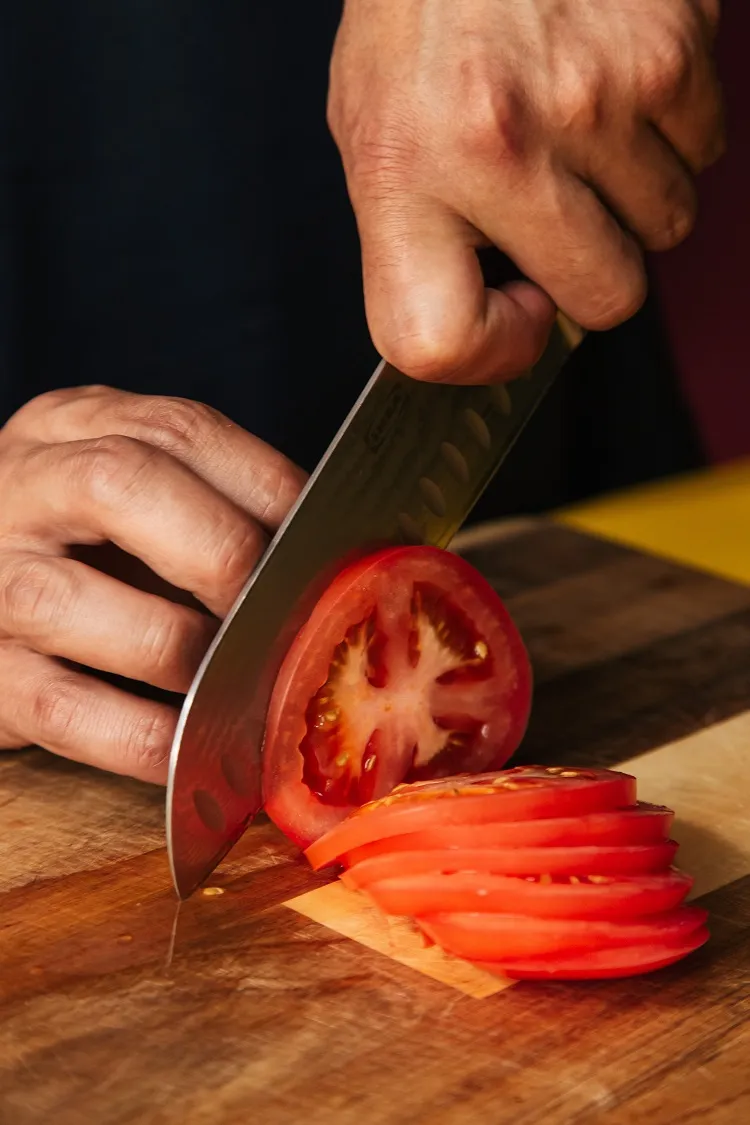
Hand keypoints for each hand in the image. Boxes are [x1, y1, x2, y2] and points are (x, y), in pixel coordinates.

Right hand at [0, 387, 305, 782]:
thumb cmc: (81, 550)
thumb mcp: (131, 498)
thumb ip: (207, 507)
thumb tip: (327, 562)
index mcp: (71, 426)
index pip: (180, 431)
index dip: (269, 490)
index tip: (327, 548)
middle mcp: (17, 486)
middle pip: (120, 484)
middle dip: (222, 554)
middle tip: (284, 613)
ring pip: (69, 599)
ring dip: (179, 648)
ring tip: (242, 681)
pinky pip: (61, 708)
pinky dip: (140, 736)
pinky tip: (195, 748)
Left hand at [329, 0, 722, 382]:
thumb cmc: (420, 16)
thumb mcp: (374, 134)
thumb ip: (420, 242)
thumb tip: (494, 322)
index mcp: (404, 171)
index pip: (440, 339)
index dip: (488, 354)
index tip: (508, 316)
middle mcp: (500, 143)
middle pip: (606, 302)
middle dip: (590, 274)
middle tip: (558, 217)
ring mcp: (594, 99)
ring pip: (667, 228)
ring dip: (634, 201)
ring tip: (580, 135)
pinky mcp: (670, 53)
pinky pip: (703, 153)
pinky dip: (669, 136)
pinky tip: (615, 91)